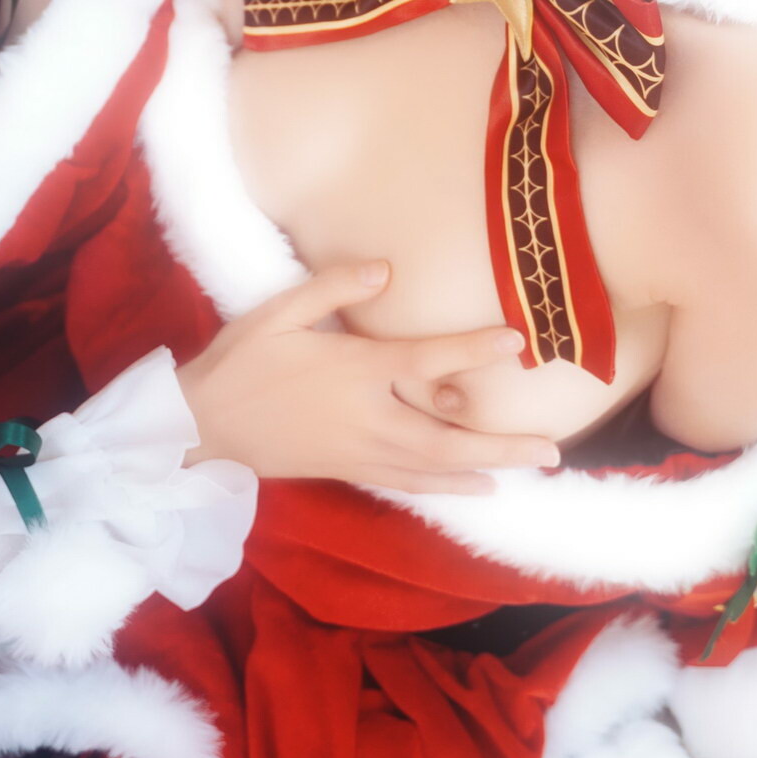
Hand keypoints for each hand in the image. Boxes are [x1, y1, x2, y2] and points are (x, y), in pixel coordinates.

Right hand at [177, 261, 560, 495]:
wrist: (204, 429)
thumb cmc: (240, 363)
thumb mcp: (277, 313)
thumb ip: (332, 288)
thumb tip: (384, 269)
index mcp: (355, 371)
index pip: (427, 360)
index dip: (474, 349)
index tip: (517, 340)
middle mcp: (369, 417)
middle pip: (449, 436)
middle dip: (503, 443)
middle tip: (552, 449)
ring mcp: (362, 451)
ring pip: (437, 468)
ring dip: (488, 469)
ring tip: (531, 469)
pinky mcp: (351, 470)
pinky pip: (411, 483)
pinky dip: (449, 487)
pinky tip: (477, 488)